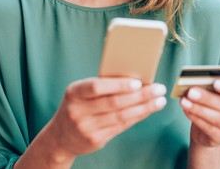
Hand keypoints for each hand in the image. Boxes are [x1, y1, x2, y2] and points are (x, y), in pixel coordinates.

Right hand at [50, 77, 166, 158]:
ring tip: (159, 100)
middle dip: (140, 95)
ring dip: (144, 107)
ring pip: (121, 116)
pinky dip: (137, 116)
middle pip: (114, 103)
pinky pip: (121, 126)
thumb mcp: (81, 93)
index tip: (138, 82)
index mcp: (74, 92)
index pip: (97, 87)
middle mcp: (78, 111)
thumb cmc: (78, 106)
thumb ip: (102, 86)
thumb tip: (135, 78)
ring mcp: (87, 128)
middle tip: (159, 88)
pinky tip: (148, 110)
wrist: (60, 136)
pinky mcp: (96, 140)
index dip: (118, 85)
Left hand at [180, 80, 219, 147]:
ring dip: (199, 109)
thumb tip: (196, 83)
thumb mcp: (214, 90)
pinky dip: (196, 119)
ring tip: (184, 101)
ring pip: (218, 119)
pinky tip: (186, 110)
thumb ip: (210, 86)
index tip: (215, 82)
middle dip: (207, 98)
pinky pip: (210, 129)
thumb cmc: (213, 100)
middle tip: (191, 91)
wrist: (209, 124)